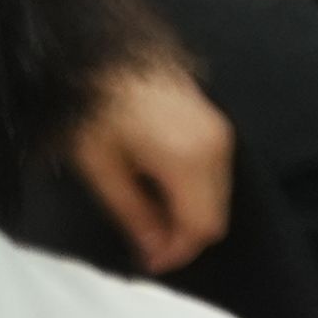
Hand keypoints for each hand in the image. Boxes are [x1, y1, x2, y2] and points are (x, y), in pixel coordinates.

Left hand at [68, 53, 236, 276]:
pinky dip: (196, 193)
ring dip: (191, 215)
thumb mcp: (102, 168)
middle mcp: (215, 146)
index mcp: (188, 159)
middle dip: (185, 237)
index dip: (177, 253)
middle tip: (148, 245)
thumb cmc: (97, 106)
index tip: (150, 262)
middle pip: (217, 216)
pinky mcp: (216, 123)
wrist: (107, 54)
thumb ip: (133, 215)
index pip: (201, 227)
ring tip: (151, 217)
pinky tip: (163, 190)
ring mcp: (220, 131)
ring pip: (220, 196)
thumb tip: (152, 249)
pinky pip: (218, 174)